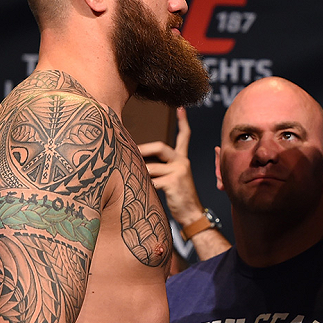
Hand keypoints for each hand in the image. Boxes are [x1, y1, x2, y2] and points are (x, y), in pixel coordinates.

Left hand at [138, 107, 203, 226]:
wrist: (192, 214)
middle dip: (142, 150)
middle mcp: (182, 162)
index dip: (183, 121)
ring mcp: (179, 171)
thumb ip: (160, 167)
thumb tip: (137, 159)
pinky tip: (142, 193)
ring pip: (150, 168)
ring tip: (134, 182)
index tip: (180, 108)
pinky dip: (143, 187)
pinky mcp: (174, 182)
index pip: (185, 136)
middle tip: (130, 153)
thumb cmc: (179, 197)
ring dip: (140, 176)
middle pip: (160, 147)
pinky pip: (151, 181)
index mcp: (182, 159)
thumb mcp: (172, 178)